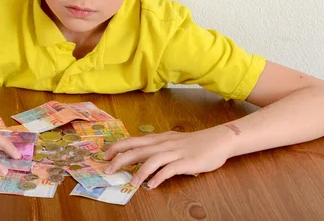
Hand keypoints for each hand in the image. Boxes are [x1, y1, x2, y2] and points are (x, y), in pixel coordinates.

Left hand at [103, 126, 235, 187]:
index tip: (105, 155)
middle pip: (138, 149)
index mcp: (158, 139)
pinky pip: (170, 169)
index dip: (118, 147)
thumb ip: (156, 147)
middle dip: (120, 159)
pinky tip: (152, 185)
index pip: (133, 141)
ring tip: (130, 183)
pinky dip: (159, 177)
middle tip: (108, 169)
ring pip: (152, 159)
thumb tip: (139, 155)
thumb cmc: (193, 143)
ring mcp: (175, 152)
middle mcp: (163, 144)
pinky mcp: (186, 162)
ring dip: (139, 171)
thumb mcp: (171, 141)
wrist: (218, 140)